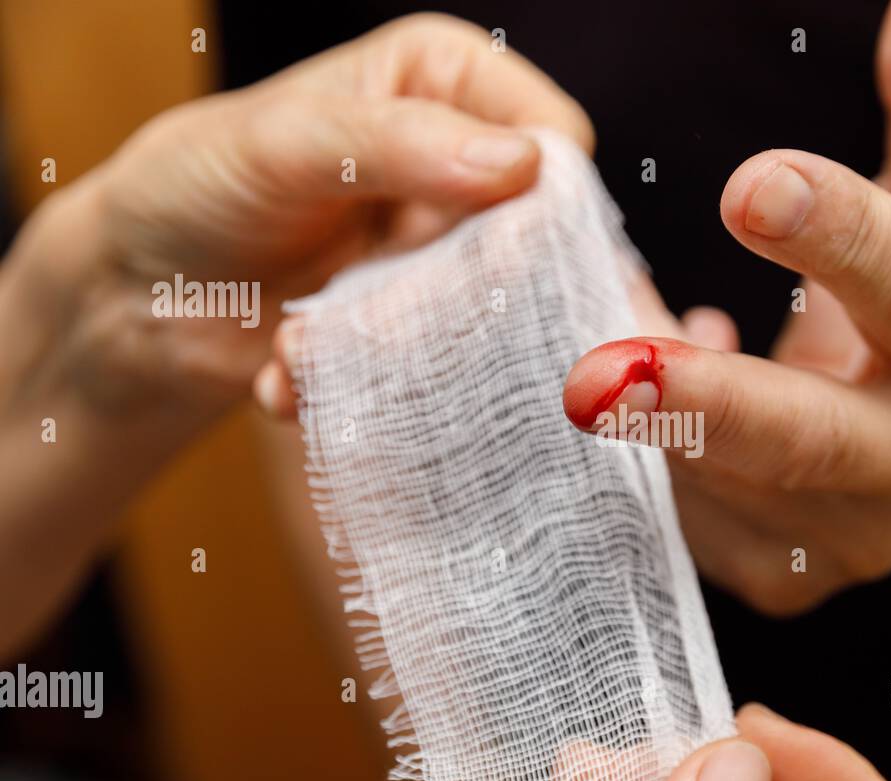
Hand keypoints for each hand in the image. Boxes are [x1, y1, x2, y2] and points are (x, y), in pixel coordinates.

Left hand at [19, 13, 589, 423]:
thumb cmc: (198, 183)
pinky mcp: (426, 332)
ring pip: (501, 314)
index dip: (545, 194)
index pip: (552, 134)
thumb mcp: (284, 141)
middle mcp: (463, 172)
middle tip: (413, 313)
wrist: (140, 293)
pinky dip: (377, 384)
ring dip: (414, 345)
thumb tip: (522, 166)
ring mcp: (448, 259)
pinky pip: (445, 371)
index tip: (503, 248)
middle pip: (540, 237)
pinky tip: (295, 372)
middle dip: (486, 288)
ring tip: (321, 338)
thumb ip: (400, 143)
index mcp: (445, 86)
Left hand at [562, 0, 890, 613]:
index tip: (751, 185)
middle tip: (593, 375)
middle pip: (808, 439)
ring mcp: (846, 544)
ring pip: (716, 486)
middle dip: (701, 407)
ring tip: (574, 357)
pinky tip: (617, 409)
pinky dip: (633, 460)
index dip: (837, 236)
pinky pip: (682, 522)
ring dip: (635, 423)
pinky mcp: (782, 580)